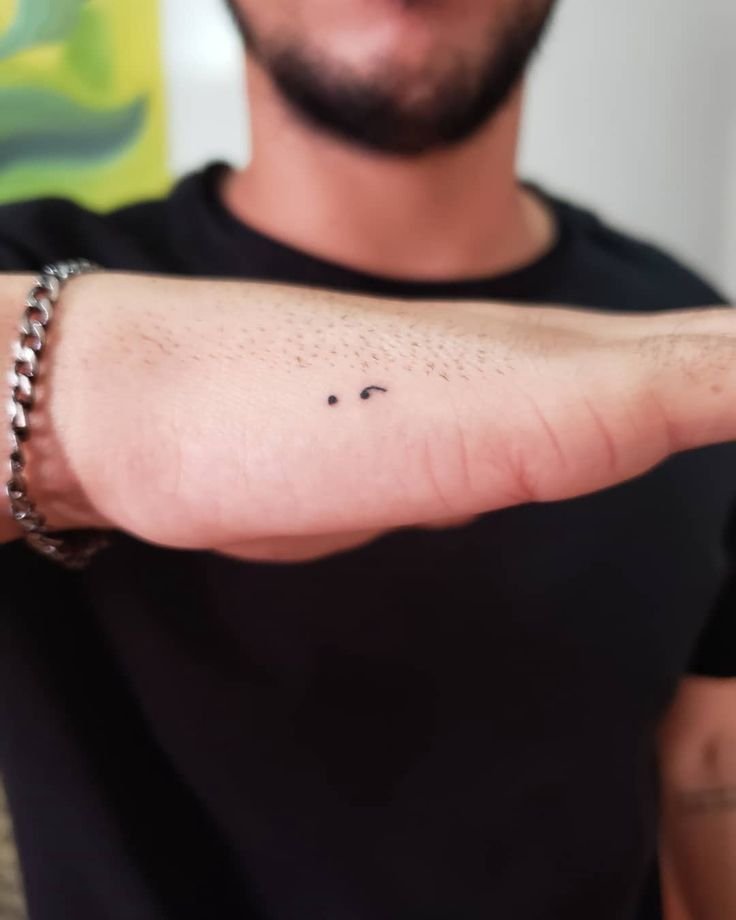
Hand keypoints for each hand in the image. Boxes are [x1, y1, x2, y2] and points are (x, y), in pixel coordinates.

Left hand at [6, 272, 734, 562]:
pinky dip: (610, 461)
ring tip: (729, 431)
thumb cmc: (312, 403)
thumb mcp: (519, 401)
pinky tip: (610, 464)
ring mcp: (488, 411)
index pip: (730, 357)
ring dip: (700, 417)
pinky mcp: (440, 459)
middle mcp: (545, 366)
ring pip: (628, 410)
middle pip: (697, 369)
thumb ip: (662, 388)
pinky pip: (554, 457)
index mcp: (580, 352)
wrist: (160, 421)